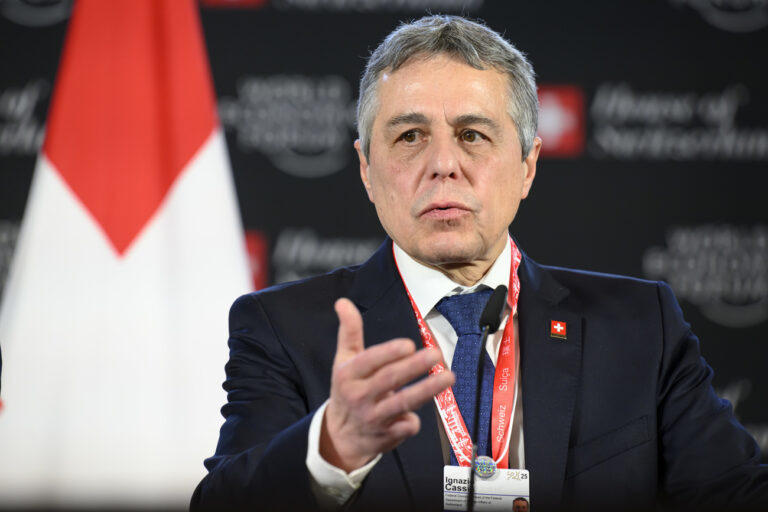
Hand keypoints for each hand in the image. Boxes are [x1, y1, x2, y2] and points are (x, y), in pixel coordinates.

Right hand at [320, 298, 454, 471]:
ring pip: (402, 403)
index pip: (368, 361)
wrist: (340, 435)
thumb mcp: (343, 360)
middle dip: (413, 367)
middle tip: (436, 354)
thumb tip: (343, 301)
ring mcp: (373, 417)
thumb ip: (349, 331)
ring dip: (427, 390)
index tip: (409, 344)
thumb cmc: (347, 390)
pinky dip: (414, 421)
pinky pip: (406, 427)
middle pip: (389, 380)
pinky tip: (422, 414)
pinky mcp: (387, 435)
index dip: (388, 353)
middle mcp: (359, 396)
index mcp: (347, 374)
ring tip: (449, 376)